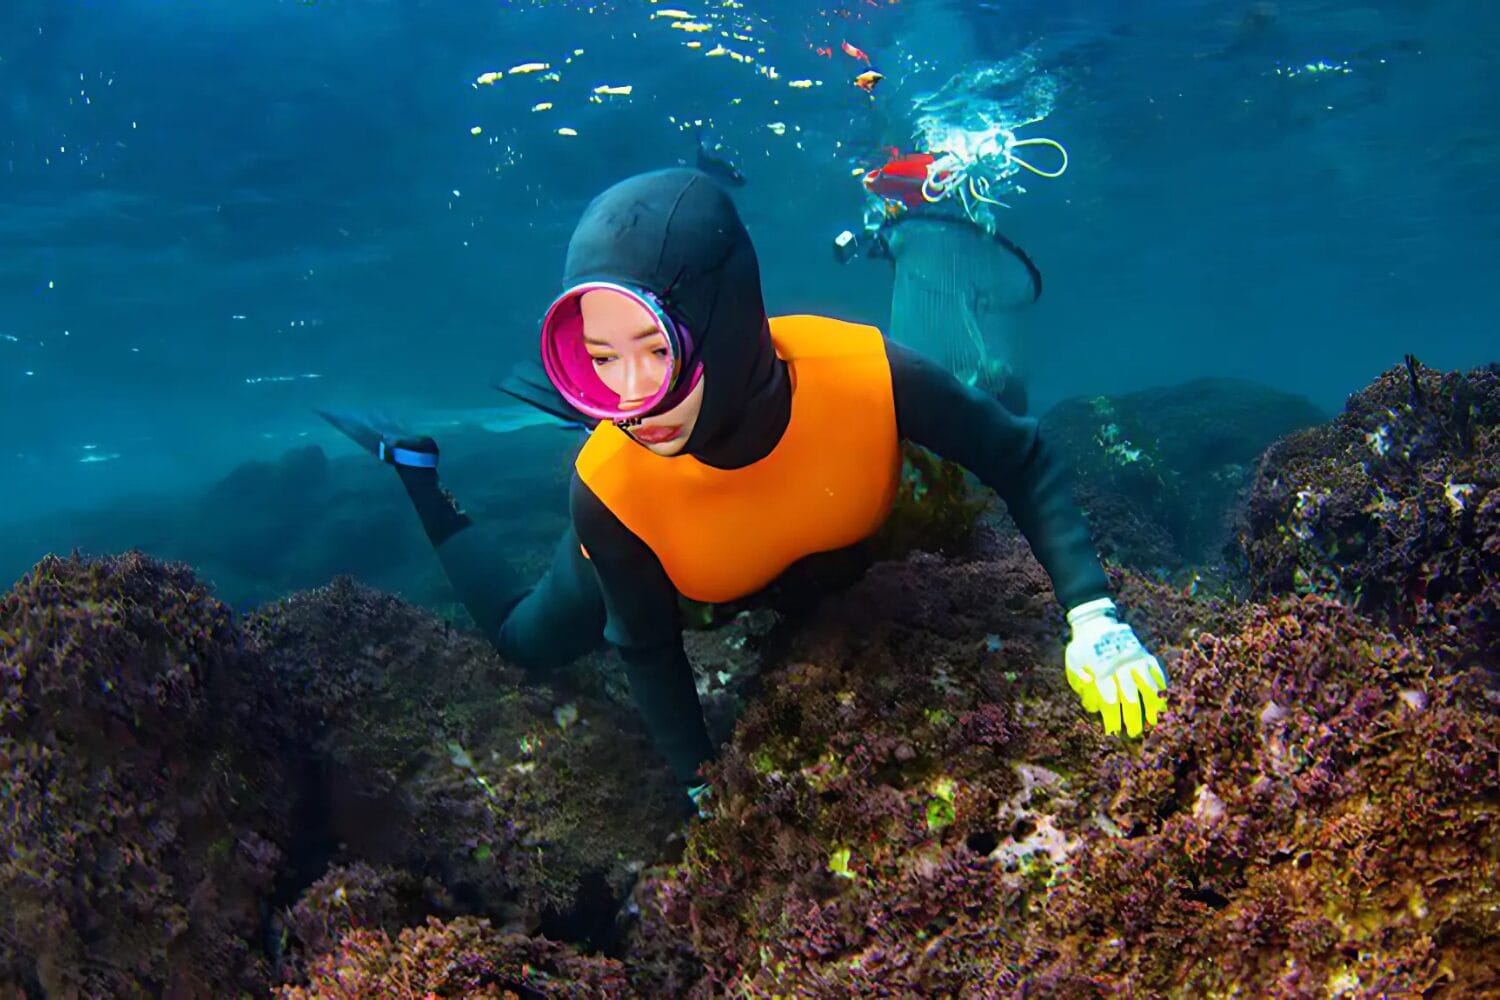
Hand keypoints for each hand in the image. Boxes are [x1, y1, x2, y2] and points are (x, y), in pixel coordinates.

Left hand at [1064, 598, 1167, 736]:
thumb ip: (1079, 683)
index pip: (1110, 702)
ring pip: (1149, 688)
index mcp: (1101, 672)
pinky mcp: (1146, 655)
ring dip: (1152, 708)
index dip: (1113, 719)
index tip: (1113, 731)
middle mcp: (1121, 668)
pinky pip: (1158, 675)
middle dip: (1133, 719)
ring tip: (1153, 722)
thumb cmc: (1082, 649)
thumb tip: (1092, 703)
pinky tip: (1163, 703)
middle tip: (1133, 733)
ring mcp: (1136, 661)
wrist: (1095, 622)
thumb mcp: (1073, 663)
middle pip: (1131, 699)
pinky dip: (1162, 690)